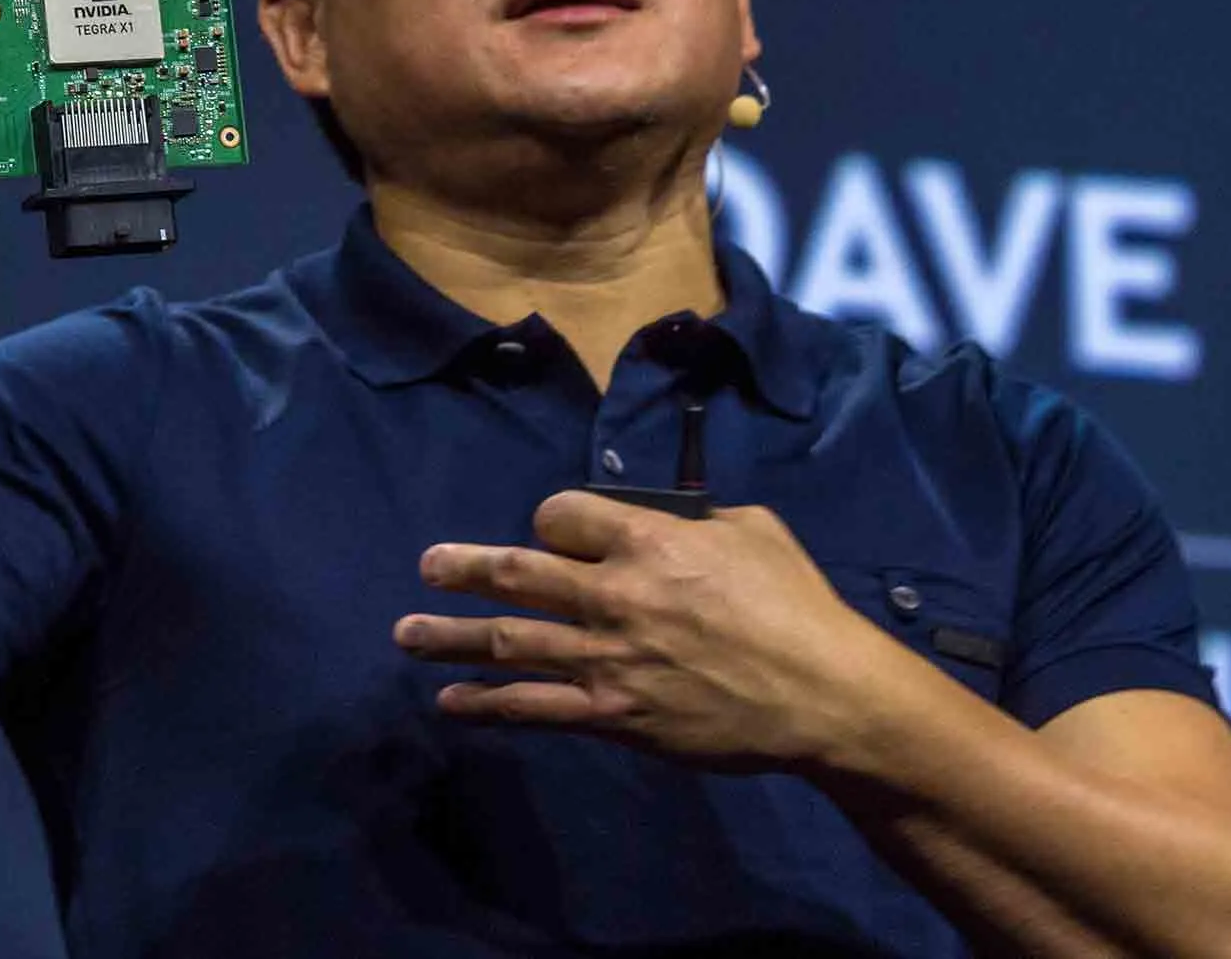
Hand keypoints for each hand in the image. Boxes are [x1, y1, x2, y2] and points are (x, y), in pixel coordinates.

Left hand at [395, 493, 894, 773]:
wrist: (825, 697)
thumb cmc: (797, 606)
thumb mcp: (754, 531)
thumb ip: (696, 519)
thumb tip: (667, 518)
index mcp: (648, 542)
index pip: (563, 515)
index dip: (553, 519)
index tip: (553, 530)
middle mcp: (615, 596)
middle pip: (518, 573)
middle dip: (464, 568)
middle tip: (428, 565)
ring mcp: (609, 660)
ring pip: (512, 642)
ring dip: (452, 637)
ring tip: (406, 632)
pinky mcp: (614, 716)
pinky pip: (536, 709)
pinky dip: (488, 706)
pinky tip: (452, 703)